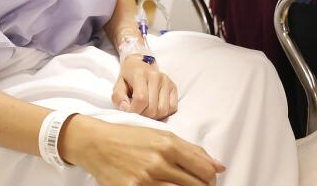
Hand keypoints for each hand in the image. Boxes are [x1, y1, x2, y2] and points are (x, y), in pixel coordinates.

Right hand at [62, 116, 225, 185]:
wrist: (97, 144)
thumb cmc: (130, 137)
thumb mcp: (161, 135)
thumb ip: (191, 150)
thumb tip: (219, 167)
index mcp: (168, 144)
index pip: (205, 170)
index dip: (211, 178)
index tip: (208, 180)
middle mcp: (158, 162)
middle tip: (194, 184)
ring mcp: (145, 179)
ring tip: (178, 185)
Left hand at [112, 55, 178, 119]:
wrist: (139, 65)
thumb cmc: (128, 78)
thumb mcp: (118, 85)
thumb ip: (118, 98)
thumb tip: (126, 108)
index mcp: (140, 74)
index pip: (141, 99)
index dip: (134, 111)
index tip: (129, 112)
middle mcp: (156, 76)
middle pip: (152, 108)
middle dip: (143, 115)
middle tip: (137, 111)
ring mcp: (166, 81)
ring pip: (163, 110)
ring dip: (153, 116)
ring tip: (145, 110)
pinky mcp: (173, 87)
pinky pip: (172, 108)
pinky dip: (164, 113)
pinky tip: (155, 108)